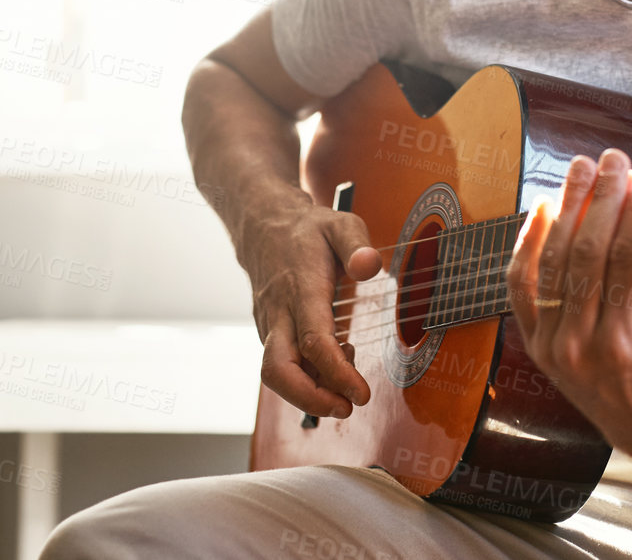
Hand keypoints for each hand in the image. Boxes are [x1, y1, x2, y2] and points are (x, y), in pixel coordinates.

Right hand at [243, 191, 382, 418]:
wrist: (262, 227)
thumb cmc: (306, 230)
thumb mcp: (339, 224)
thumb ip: (356, 243)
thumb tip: (369, 266)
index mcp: (300, 289)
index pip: (312, 341)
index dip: (336, 373)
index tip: (361, 394)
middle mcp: (278, 313)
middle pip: (278, 371)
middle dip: (311, 399)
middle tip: (347, 408)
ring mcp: (270, 326)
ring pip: (279, 375)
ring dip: (313, 391)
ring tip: (349, 382)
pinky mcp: (270, 334)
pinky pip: (284, 366)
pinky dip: (308, 377)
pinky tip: (336, 364)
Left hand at [505, 149, 631, 474]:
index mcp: (627, 343)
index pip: (623, 259)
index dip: (628, 213)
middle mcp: (582, 346)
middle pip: (584, 254)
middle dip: (598, 199)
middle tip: (610, 161)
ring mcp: (553, 346)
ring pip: (551, 263)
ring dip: (566, 210)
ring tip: (580, 171)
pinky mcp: (537, 345)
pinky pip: (523, 287)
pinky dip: (527, 246)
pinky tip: (542, 210)